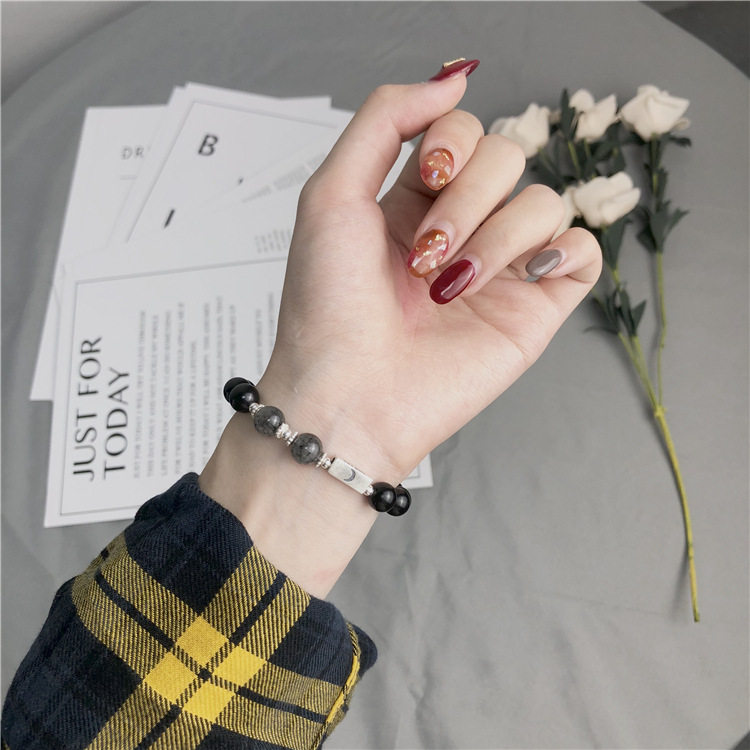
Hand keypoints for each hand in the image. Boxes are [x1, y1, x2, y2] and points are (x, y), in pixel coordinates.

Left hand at [201, 64, 600, 595]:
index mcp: (414, 202)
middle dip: (467, 198)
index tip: (422, 181)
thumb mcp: (331, 194)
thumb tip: (450, 81)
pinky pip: (584, 249)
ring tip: (449, 287)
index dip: (451, 144)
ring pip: (542, 200)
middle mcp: (461, 229)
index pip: (463, 132)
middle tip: (424, 254)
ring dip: (495, 236)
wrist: (349, 394)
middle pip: (507, 156)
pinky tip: (524, 275)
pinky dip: (563, 250)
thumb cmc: (328, 306)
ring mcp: (501, 268)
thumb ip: (383, 121)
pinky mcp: (535, 307)